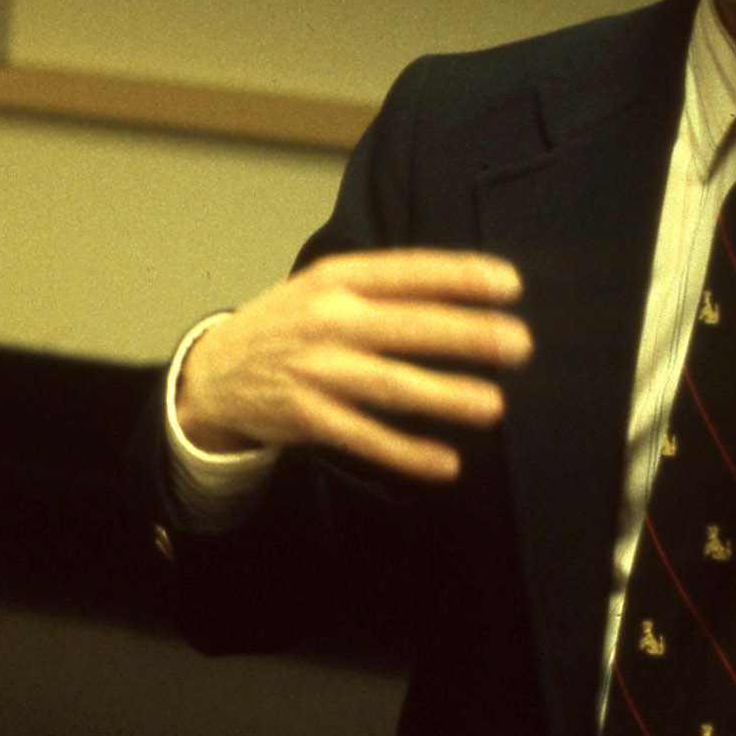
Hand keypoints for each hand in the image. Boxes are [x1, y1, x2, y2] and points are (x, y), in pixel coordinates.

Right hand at [176, 249, 531, 481]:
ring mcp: (316, 370)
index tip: (510, 284)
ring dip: (444, 395)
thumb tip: (465, 292)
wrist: (214, 372)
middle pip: (407, 326)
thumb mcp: (323, 287)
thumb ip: (382, 287)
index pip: (407, 272)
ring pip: (390, 385)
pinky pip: (365, 437)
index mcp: (336, 279)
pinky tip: (446, 463)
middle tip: (520, 344)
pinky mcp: (308, 417)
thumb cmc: (288, 325)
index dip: (460, 276)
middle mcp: (327, 320)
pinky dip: (405, 453)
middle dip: (467, 335)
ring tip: (493, 404)